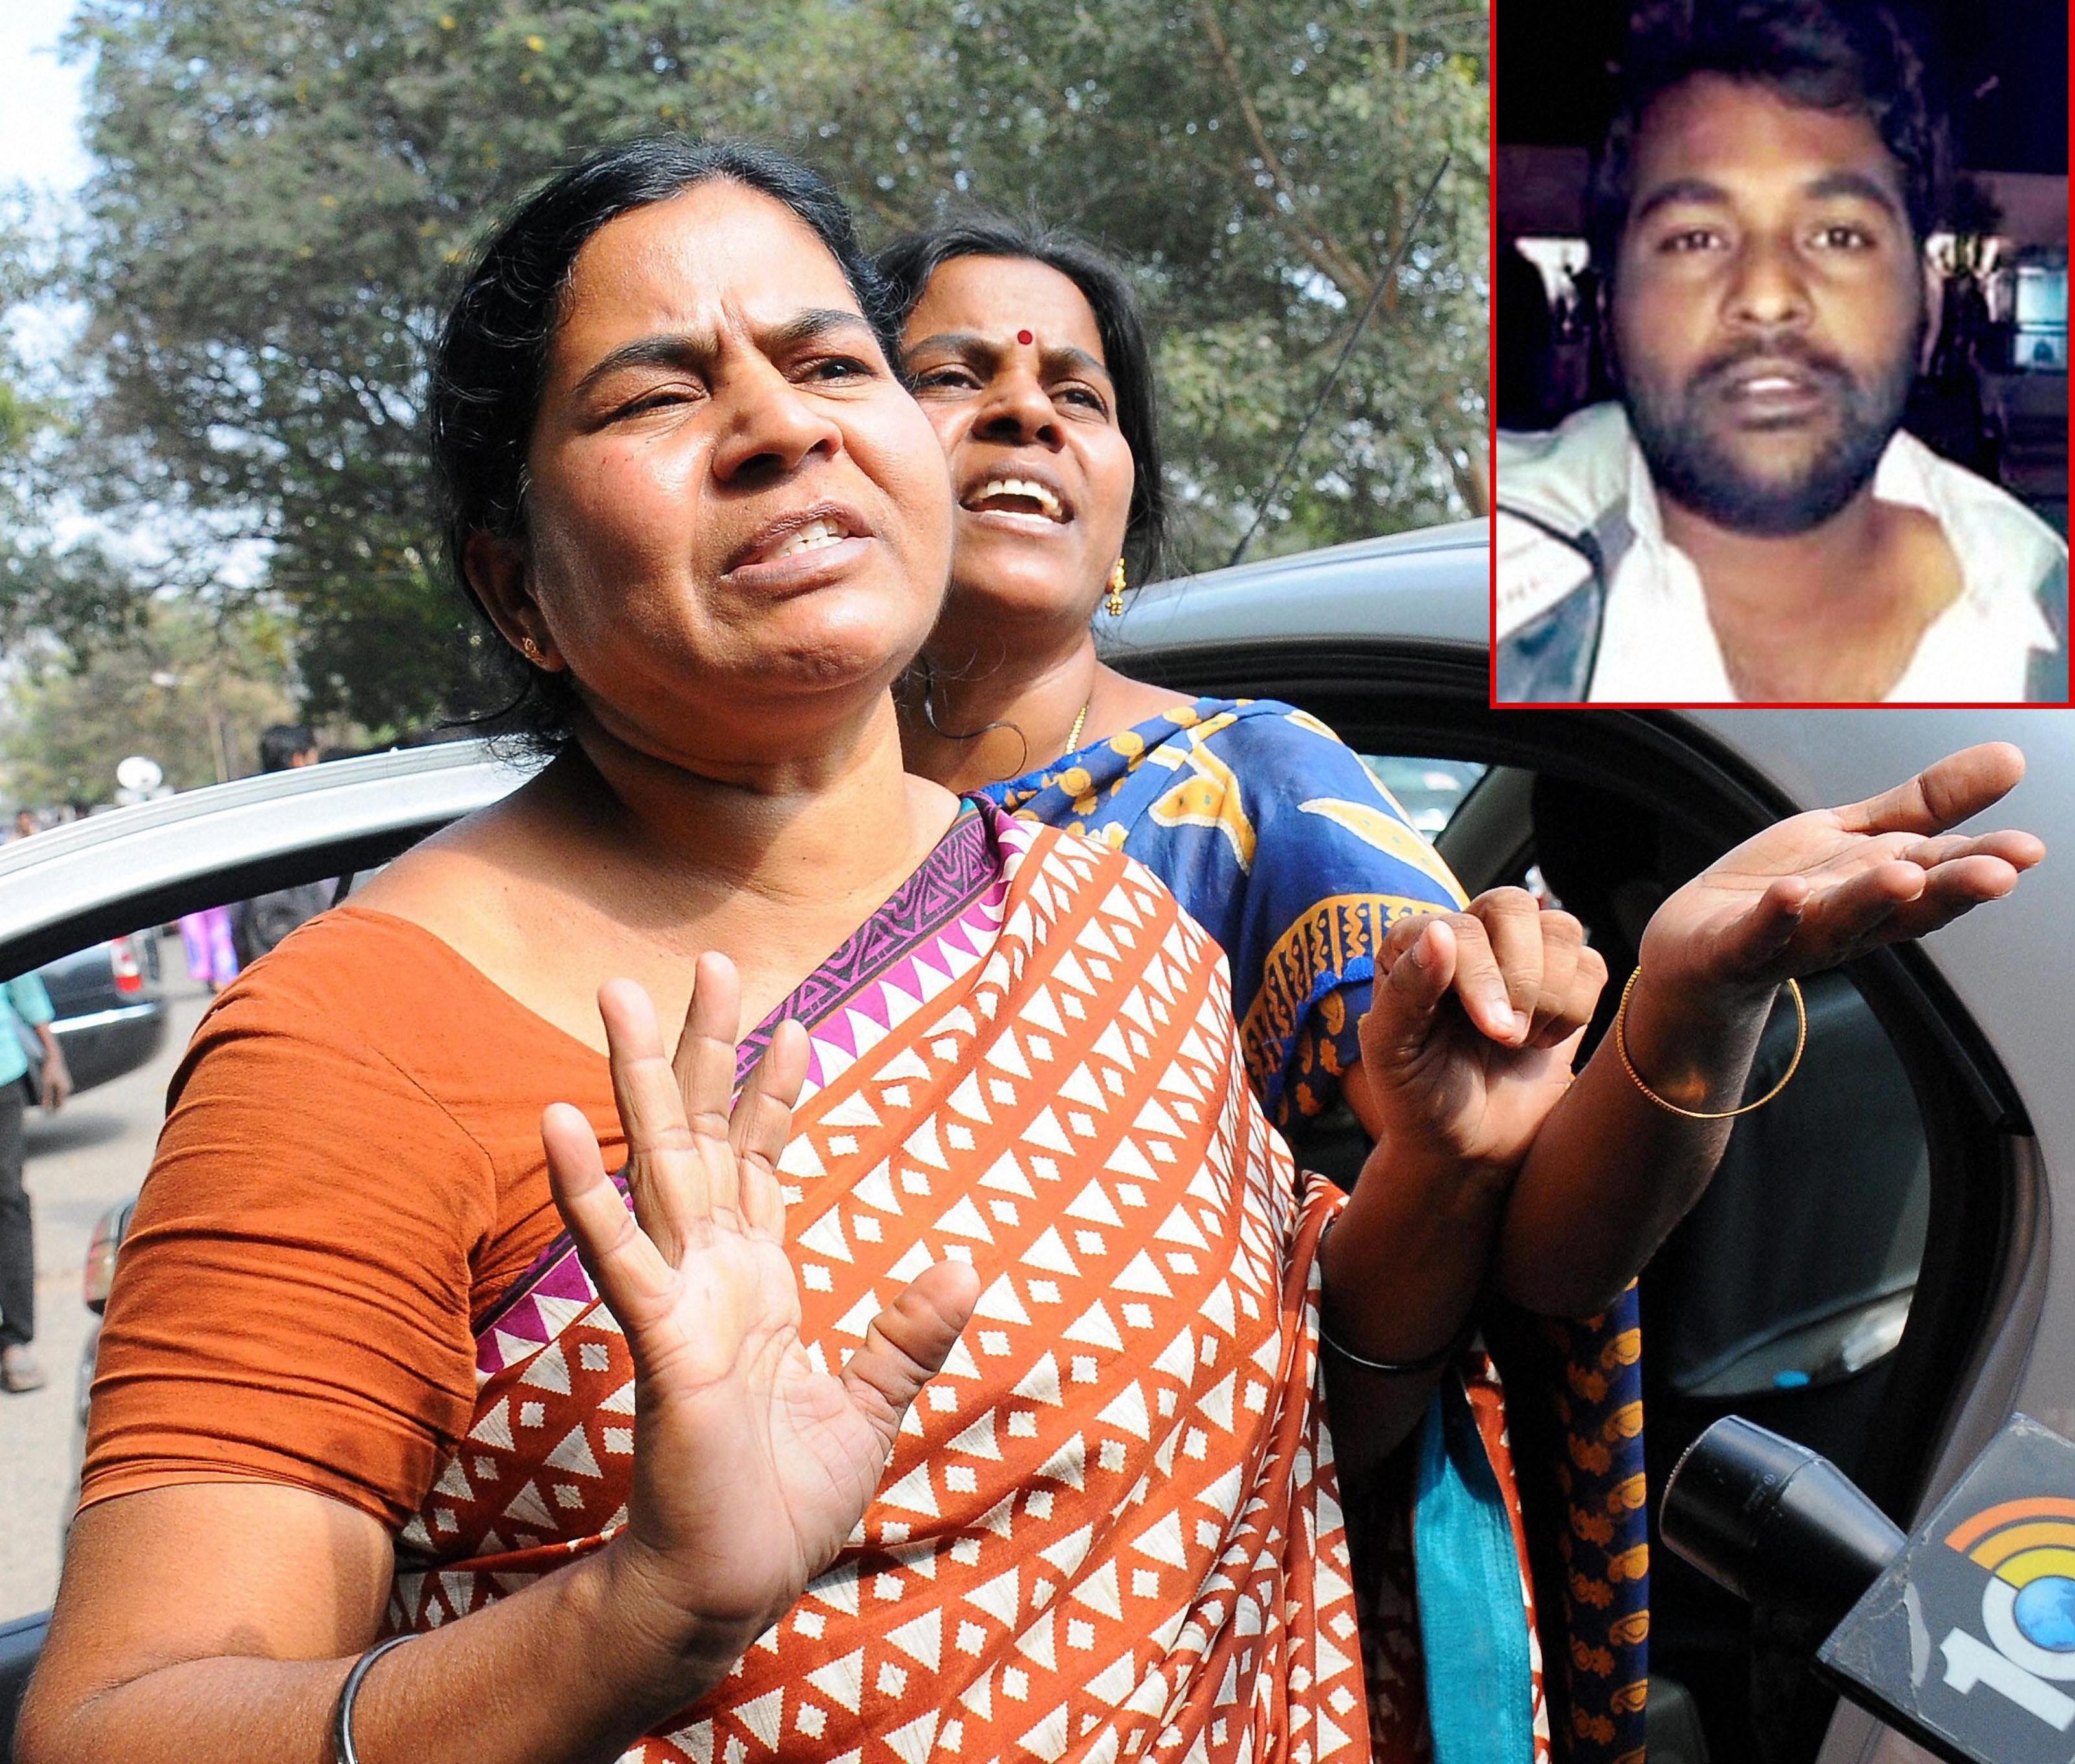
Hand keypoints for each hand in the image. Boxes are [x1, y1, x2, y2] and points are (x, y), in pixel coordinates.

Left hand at [39, 1049, 69, 1111]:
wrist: (53, 1056)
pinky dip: (53, 1094)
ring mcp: (66, 1084)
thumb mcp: (45, 1084)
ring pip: (59, 1096)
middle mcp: (67, 1088)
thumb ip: (46, 1097)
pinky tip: (46, 1093)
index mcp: (64, 1090)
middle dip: (52, 1105)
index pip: (60, 1106)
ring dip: (52, 1099)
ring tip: (43, 1102)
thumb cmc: (48, 1070)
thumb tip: (45, 1108)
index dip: (53, 1112)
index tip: (45, 1115)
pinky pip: (58, 1091)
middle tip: (43, 1109)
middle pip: (60, 1101)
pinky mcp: (63, 1080)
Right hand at [541, 954, 979, 1658]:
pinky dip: (589, 1191)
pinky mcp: (660, 1345)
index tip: (797, 1023)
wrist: (738, 1585)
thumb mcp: (870, 1407)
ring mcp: (680, 1301)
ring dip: (633, 1081)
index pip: (763, 1164)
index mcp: (759, 1284)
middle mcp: (713, 1275)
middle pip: (701, 1137)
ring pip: (655, 1167)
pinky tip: (562, 1122)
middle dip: (702, 1051)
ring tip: (614, 996)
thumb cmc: (786, 1504)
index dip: (775, 1094)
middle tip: (709, 962)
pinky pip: (620, 1255)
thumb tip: (967, 1265)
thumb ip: (910, 1334)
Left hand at [1356, 888, 1607, 1175]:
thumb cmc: (1417, 1098)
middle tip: (1506, 1037)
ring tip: (1517, 1041)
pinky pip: (1592, 964)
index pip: (1462, 925)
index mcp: (1414, 945)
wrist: (1466, 1147)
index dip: (1483, 973)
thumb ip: (1405, 990)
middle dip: (1523, 977)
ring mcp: (1518, 957)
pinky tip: (1542, 1040)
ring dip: (1549, 997)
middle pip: (1514, 905)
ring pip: (1561, 928)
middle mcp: (1467, 937)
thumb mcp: (1390, 1052)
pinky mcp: (1563, 983)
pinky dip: (1576, 1009)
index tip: (1491, 1030)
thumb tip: (1439, 932)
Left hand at [1638, 743, 2043, 1000]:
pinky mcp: (1736, 949)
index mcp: (1882, 889)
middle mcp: (1847, 919)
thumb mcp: (1861, 837)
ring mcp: (1792, 937)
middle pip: (1902, 906)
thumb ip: (1927, 804)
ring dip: (1870, 899)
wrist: (1697, 949)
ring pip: (1837, 921)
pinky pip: (1758, 936)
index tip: (2028, 849)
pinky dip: (1776, 917)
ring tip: (1901, 873)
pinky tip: (1793, 892)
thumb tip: (2013, 756)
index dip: (1982, 863)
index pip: (1938, 875)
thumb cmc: (1790, 892)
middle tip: (1997, 874)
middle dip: (1949, 890)